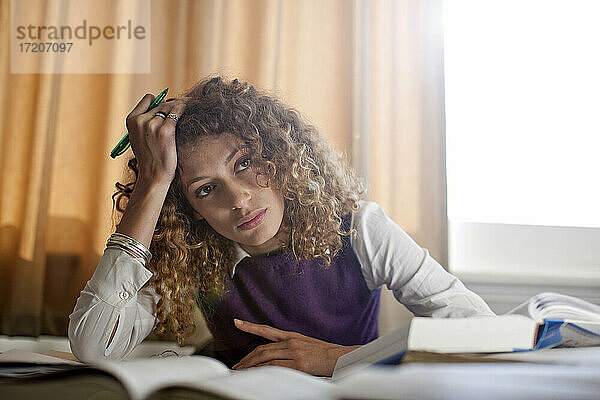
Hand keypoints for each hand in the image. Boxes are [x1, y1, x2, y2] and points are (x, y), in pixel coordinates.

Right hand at [125, 95, 186, 187]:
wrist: (154, 175)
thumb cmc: (149, 157)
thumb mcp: (139, 137)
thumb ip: (144, 122)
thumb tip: (161, 105)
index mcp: (131, 120)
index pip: (148, 98)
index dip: (159, 101)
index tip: (168, 105)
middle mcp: (140, 121)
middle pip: (162, 103)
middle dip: (172, 106)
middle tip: (185, 105)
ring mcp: (152, 125)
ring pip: (170, 107)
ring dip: (180, 108)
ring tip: (189, 107)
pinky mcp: (165, 130)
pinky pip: (177, 112)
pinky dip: (184, 108)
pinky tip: (189, 108)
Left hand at [231, 319, 359, 376]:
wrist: (343, 357)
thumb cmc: (327, 354)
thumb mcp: (308, 346)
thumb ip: (292, 349)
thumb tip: (278, 356)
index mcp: (293, 336)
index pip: (267, 330)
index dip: (251, 326)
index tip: (237, 322)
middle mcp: (291, 342)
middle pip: (262, 348)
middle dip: (247, 358)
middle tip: (236, 366)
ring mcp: (294, 352)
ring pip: (265, 357)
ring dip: (250, 365)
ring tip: (240, 371)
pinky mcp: (299, 364)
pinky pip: (275, 367)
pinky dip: (262, 370)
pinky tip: (255, 373)